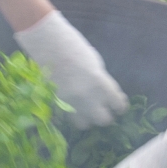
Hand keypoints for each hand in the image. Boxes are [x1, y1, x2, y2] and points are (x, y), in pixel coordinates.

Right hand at [15, 11, 128, 128]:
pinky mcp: (57, 104)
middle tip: (104, 108)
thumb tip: (108, 97)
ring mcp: (71, 102)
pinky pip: (70, 117)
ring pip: (85, 124)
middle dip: (106, 115)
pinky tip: (74, 104)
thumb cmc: (74, 47)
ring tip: (86, 108)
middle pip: (104, 120)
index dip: (120, 106)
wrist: (46, 43)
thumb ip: (103, 82)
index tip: (118, 104)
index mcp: (101, 84)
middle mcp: (87, 97)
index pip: (118, 106)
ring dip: (88, 118)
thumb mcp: (96, 63)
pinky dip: (74, 113)